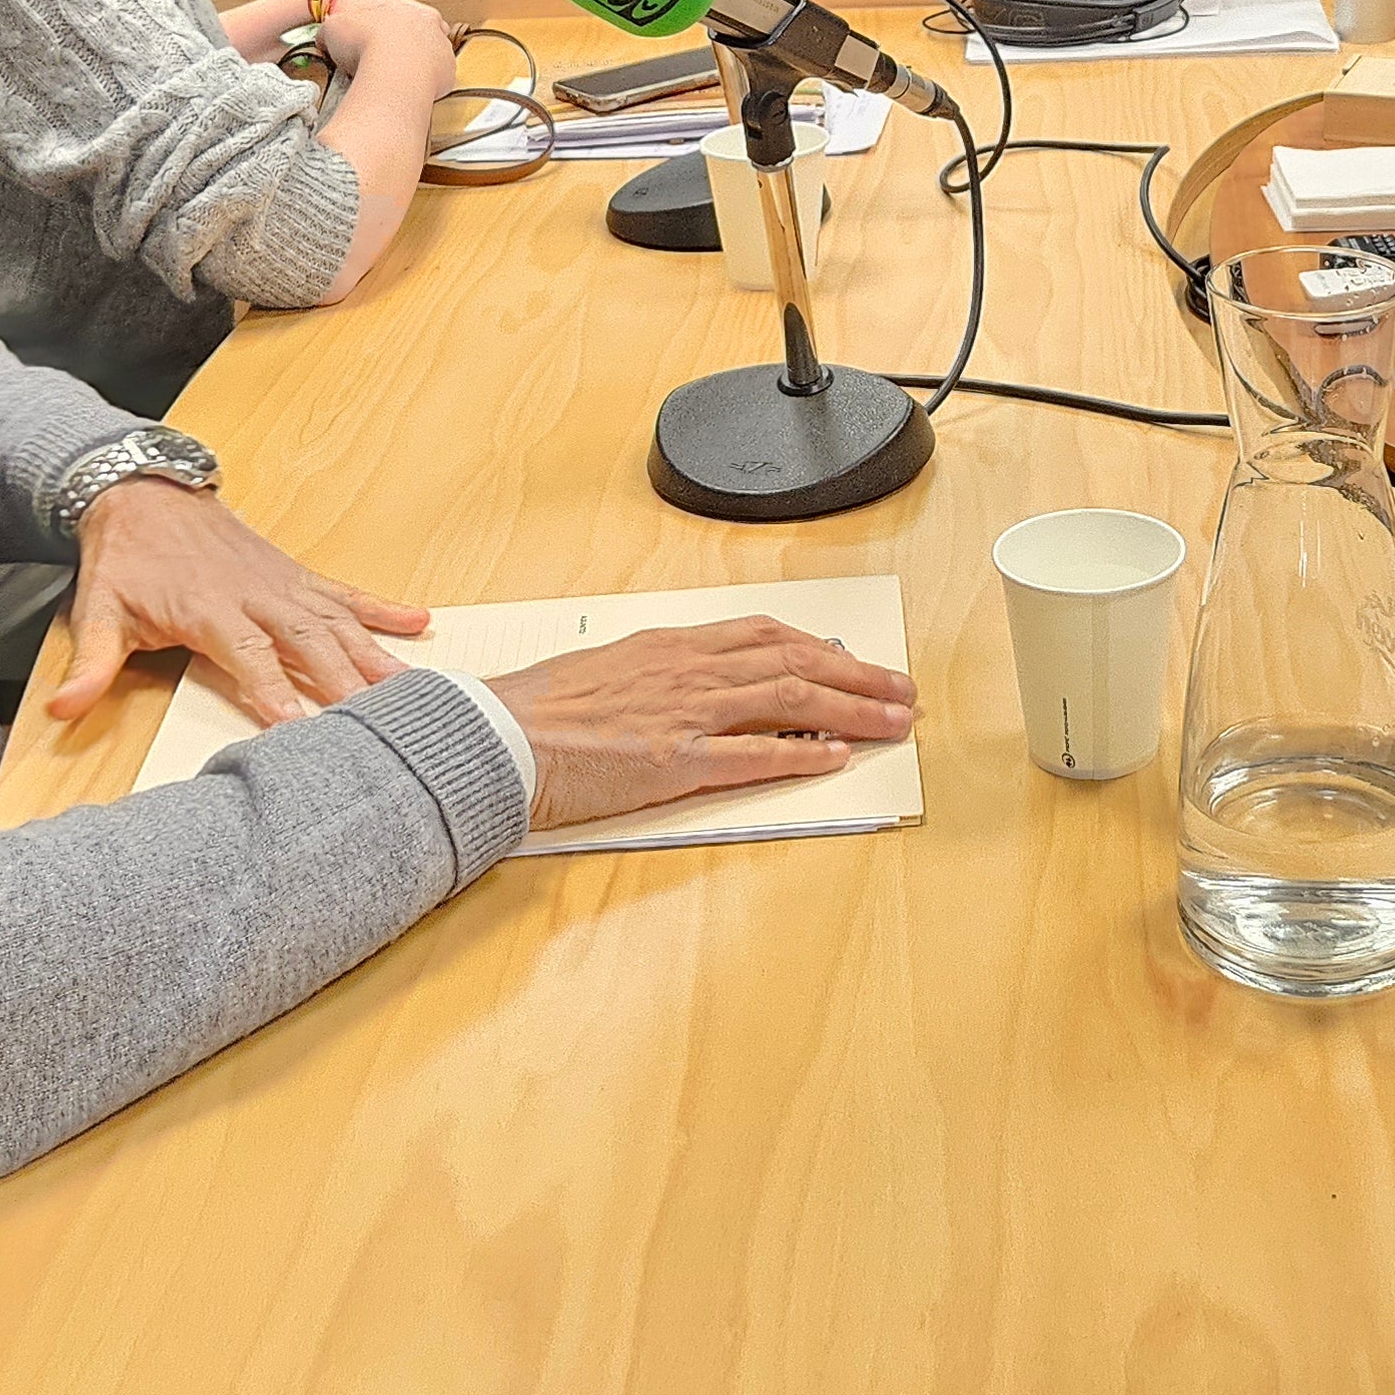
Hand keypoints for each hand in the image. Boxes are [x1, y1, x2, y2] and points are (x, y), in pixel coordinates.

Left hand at [47, 477, 431, 728]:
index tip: (299, 726)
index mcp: (209, 609)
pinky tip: (418, 624)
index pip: (248, 657)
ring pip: (337, 622)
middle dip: (345, 682)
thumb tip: (63, 709)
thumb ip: (89, 666)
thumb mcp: (97, 612)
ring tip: (414, 688)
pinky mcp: (294, 575)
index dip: (273, 691)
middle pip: (308, 643)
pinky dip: (382, 609)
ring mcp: (281, 583)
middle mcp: (255, 595)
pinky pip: (344, 593)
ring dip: (375, 655)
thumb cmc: (126, 561)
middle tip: (381, 721)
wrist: (145, 493)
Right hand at [320, 0, 454, 90]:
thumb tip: (326, 39)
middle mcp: (432, 28)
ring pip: (431, 59)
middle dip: (405, 49)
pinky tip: (404, 94)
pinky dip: (420, 88)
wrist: (390, 68)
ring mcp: (443, 51)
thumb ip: (333, 30)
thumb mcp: (335, 28)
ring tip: (393, 82)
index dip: (385, 33)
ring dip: (416, 69)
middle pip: (421, 37)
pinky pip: (435, 82)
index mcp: (410, 10)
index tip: (374, 44)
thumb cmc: (366, 44)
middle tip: (384, 63)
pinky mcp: (448, 75)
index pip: (402, 19)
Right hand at [487, 615, 917, 828]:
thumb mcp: (607, 670)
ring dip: (851, 709)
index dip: (821, 646)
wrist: (493, 736)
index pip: (765, 634)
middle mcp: (687, 670)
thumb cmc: (538, 709)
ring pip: (789, 698)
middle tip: (901, 691)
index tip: (855, 660)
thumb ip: (659, 674)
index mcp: (671, 646)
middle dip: (858, 674)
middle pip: (794, 660)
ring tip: (892, 722)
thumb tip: (697, 683)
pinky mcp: (673, 760)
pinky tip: (834, 757)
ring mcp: (683, 713)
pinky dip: (800, 753)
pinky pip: (752, 753)